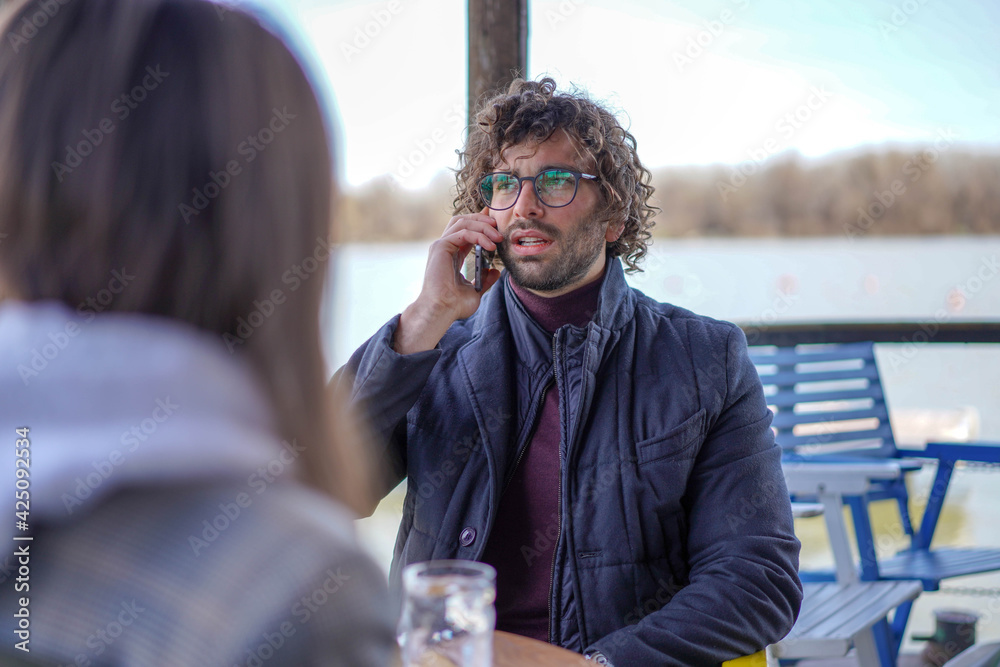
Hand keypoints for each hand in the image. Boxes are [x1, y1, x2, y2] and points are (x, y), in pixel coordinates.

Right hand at [393, 209, 502, 353]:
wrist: (442, 311)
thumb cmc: (454, 305)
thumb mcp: (475, 290)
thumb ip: (484, 279)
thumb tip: (495, 271)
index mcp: (452, 254)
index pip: (466, 231)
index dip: (480, 224)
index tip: (496, 223)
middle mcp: (445, 247)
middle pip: (462, 221)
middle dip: (481, 219)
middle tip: (498, 225)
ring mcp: (442, 246)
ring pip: (463, 223)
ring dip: (483, 226)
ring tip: (498, 237)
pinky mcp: (441, 247)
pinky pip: (463, 233)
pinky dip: (479, 236)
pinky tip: (490, 245)